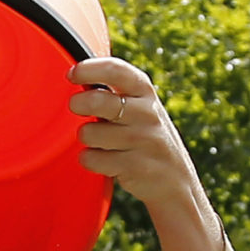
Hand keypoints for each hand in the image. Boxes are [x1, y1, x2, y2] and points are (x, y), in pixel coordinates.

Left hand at [69, 57, 203, 211]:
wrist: (177, 181)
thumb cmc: (147, 137)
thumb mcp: (140, 107)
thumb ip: (115, 92)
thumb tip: (75, 77)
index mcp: (145, 91)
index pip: (115, 70)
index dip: (88, 69)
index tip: (72, 75)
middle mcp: (147, 113)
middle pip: (97, 100)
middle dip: (78, 104)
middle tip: (77, 107)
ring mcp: (144, 141)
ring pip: (90, 132)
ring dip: (86, 137)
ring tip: (99, 141)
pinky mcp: (136, 167)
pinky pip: (92, 159)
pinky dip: (90, 160)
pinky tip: (104, 160)